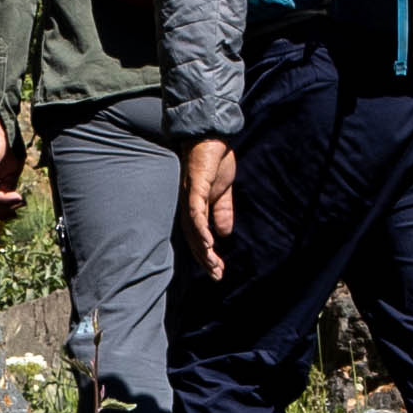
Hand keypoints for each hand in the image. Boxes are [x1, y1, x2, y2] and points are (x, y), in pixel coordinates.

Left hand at [0, 118, 28, 212]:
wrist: (1, 126)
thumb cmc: (8, 144)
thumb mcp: (13, 169)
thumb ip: (10, 184)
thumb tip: (14, 200)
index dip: (6, 210)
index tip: (20, 208)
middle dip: (5, 212)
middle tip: (18, 209)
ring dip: (5, 207)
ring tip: (19, 201)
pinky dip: (3, 199)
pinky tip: (16, 197)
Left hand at [182, 136, 238, 278]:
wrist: (213, 136)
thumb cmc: (215, 160)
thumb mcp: (223, 190)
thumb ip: (222, 211)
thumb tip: (224, 234)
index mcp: (196, 207)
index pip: (199, 237)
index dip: (207, 255)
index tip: (219, 272)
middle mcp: (188, 205)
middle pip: (194, 238)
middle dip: (205, 259)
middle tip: (217, 276)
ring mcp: (189, 196)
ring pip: (193, 229)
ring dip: (203, 249)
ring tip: (214, 265)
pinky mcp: (195, 186)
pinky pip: (195, 211)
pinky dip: (201, 228)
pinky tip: (208, 242)